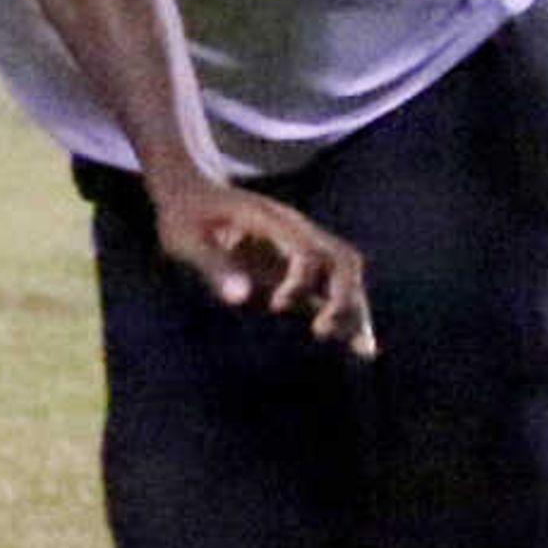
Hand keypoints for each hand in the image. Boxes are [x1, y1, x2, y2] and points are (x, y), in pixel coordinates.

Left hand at [148, 173, 374, 359]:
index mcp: (272, 222)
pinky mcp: (296, 268)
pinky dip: (348, 315)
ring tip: (362, 352)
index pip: (305, 250)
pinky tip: (358, 347)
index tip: (276, 305)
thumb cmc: (185, 216)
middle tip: (321, 331)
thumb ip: (213, 265)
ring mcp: (301, 248)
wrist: (191, 195)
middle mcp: (296, 233)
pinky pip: (332, 289)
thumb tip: (240, 299)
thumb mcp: (186, 239)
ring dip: (356, 309)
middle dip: (343, 297)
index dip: (299, 279)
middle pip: (342, 260)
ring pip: (346, 275)